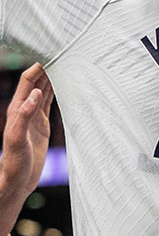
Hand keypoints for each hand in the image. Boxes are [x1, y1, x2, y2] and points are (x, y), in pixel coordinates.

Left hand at [0, 64, 52, 195]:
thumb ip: (24, 116)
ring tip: (66, 67)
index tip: (50, 56)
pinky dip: (56, 94)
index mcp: (17, 109)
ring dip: (53, 79)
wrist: (18, 179)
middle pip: (36, 82)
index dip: (37, 67)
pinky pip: (49, 104)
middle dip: (47, 69)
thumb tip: (33, 94)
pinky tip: (64, 88)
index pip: (27, 81)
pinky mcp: (41, 125)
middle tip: (63, 56)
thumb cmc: (14, 162)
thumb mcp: (17, 138)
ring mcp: (33, 117)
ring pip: (44, 91)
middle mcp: (24, 109)